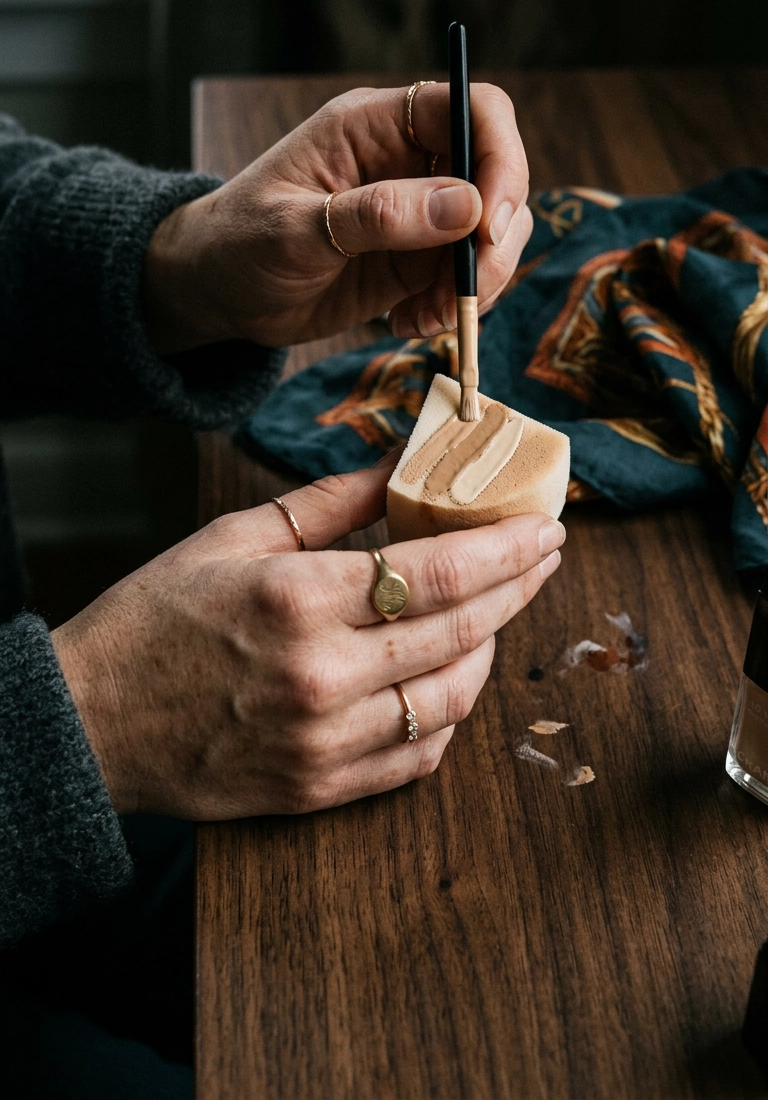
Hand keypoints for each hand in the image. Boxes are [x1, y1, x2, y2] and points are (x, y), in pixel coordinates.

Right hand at [52, 455, 562, 818]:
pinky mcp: (320, 789)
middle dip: (519, 588)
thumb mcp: (235, 537)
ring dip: (490, 651)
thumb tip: (403, 465)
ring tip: (496, 613)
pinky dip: (449, 715)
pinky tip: (450, 679)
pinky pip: (419, 758)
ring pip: (452, 699)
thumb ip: (331, 501)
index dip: (506, 548)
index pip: (437, 572)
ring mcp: (325, 741)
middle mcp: (322, 674)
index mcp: (299, 599)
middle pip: (461, 632)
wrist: (93, 721)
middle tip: (545, 557)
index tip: (546, 527)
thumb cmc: (157, 617)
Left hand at [143, 82, 530, 352]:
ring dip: (477, 283)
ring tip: (426, 318)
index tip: (492, 222)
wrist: (217, 291)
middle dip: (496, 239)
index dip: (500, 156)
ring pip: (492, 233)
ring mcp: (420, 211)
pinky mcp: (420, 258)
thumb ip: (377, 215)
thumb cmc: (238, 242)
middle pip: (497, 176)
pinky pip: (467, 277)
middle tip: (469, 292)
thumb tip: (468, 205)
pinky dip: (456, 307)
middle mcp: (409, 159)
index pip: (473, 108)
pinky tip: (407, 323)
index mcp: (376, 125)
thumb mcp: (295, 228)